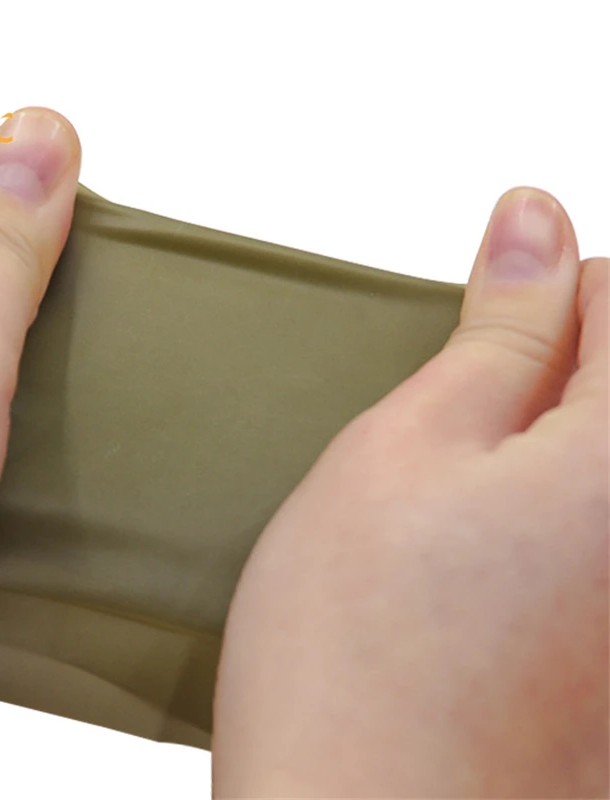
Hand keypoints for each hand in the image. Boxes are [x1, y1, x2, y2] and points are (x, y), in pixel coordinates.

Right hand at [212, 189, 607, 797]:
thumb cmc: (354, 654)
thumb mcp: (402, 449)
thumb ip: (494, 331)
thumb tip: (532, 219)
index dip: (530, 302)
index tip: (466, 347)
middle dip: (537, 385)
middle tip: (447, 440)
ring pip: (587, 473)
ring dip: (530, 463)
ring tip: (450, 521)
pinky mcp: (606, 668)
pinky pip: (581, 551)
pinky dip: (533, 533)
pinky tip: (470, 578)